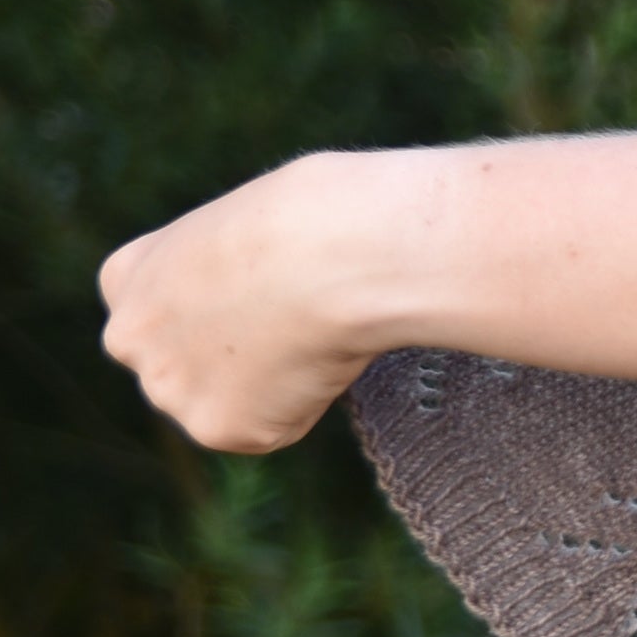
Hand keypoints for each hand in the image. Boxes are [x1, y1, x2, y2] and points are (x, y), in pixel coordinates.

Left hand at [101, 122, 636, 452]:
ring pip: (229, 403)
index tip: (273, 300)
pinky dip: (300, 416)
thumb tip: (507, 200)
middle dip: (237, 356)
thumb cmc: (363, 212)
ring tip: (323, 344)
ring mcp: (166, 387)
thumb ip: (313, 235)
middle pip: (179, 365)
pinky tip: (324, 378)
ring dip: (276, 385)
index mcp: (132, 267)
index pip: (152, 303)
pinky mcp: (219, 426)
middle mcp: (129, 332)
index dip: (224, 307)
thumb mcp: (324, 205)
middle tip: (301, 334)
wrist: (349, 250)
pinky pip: (266, 436)